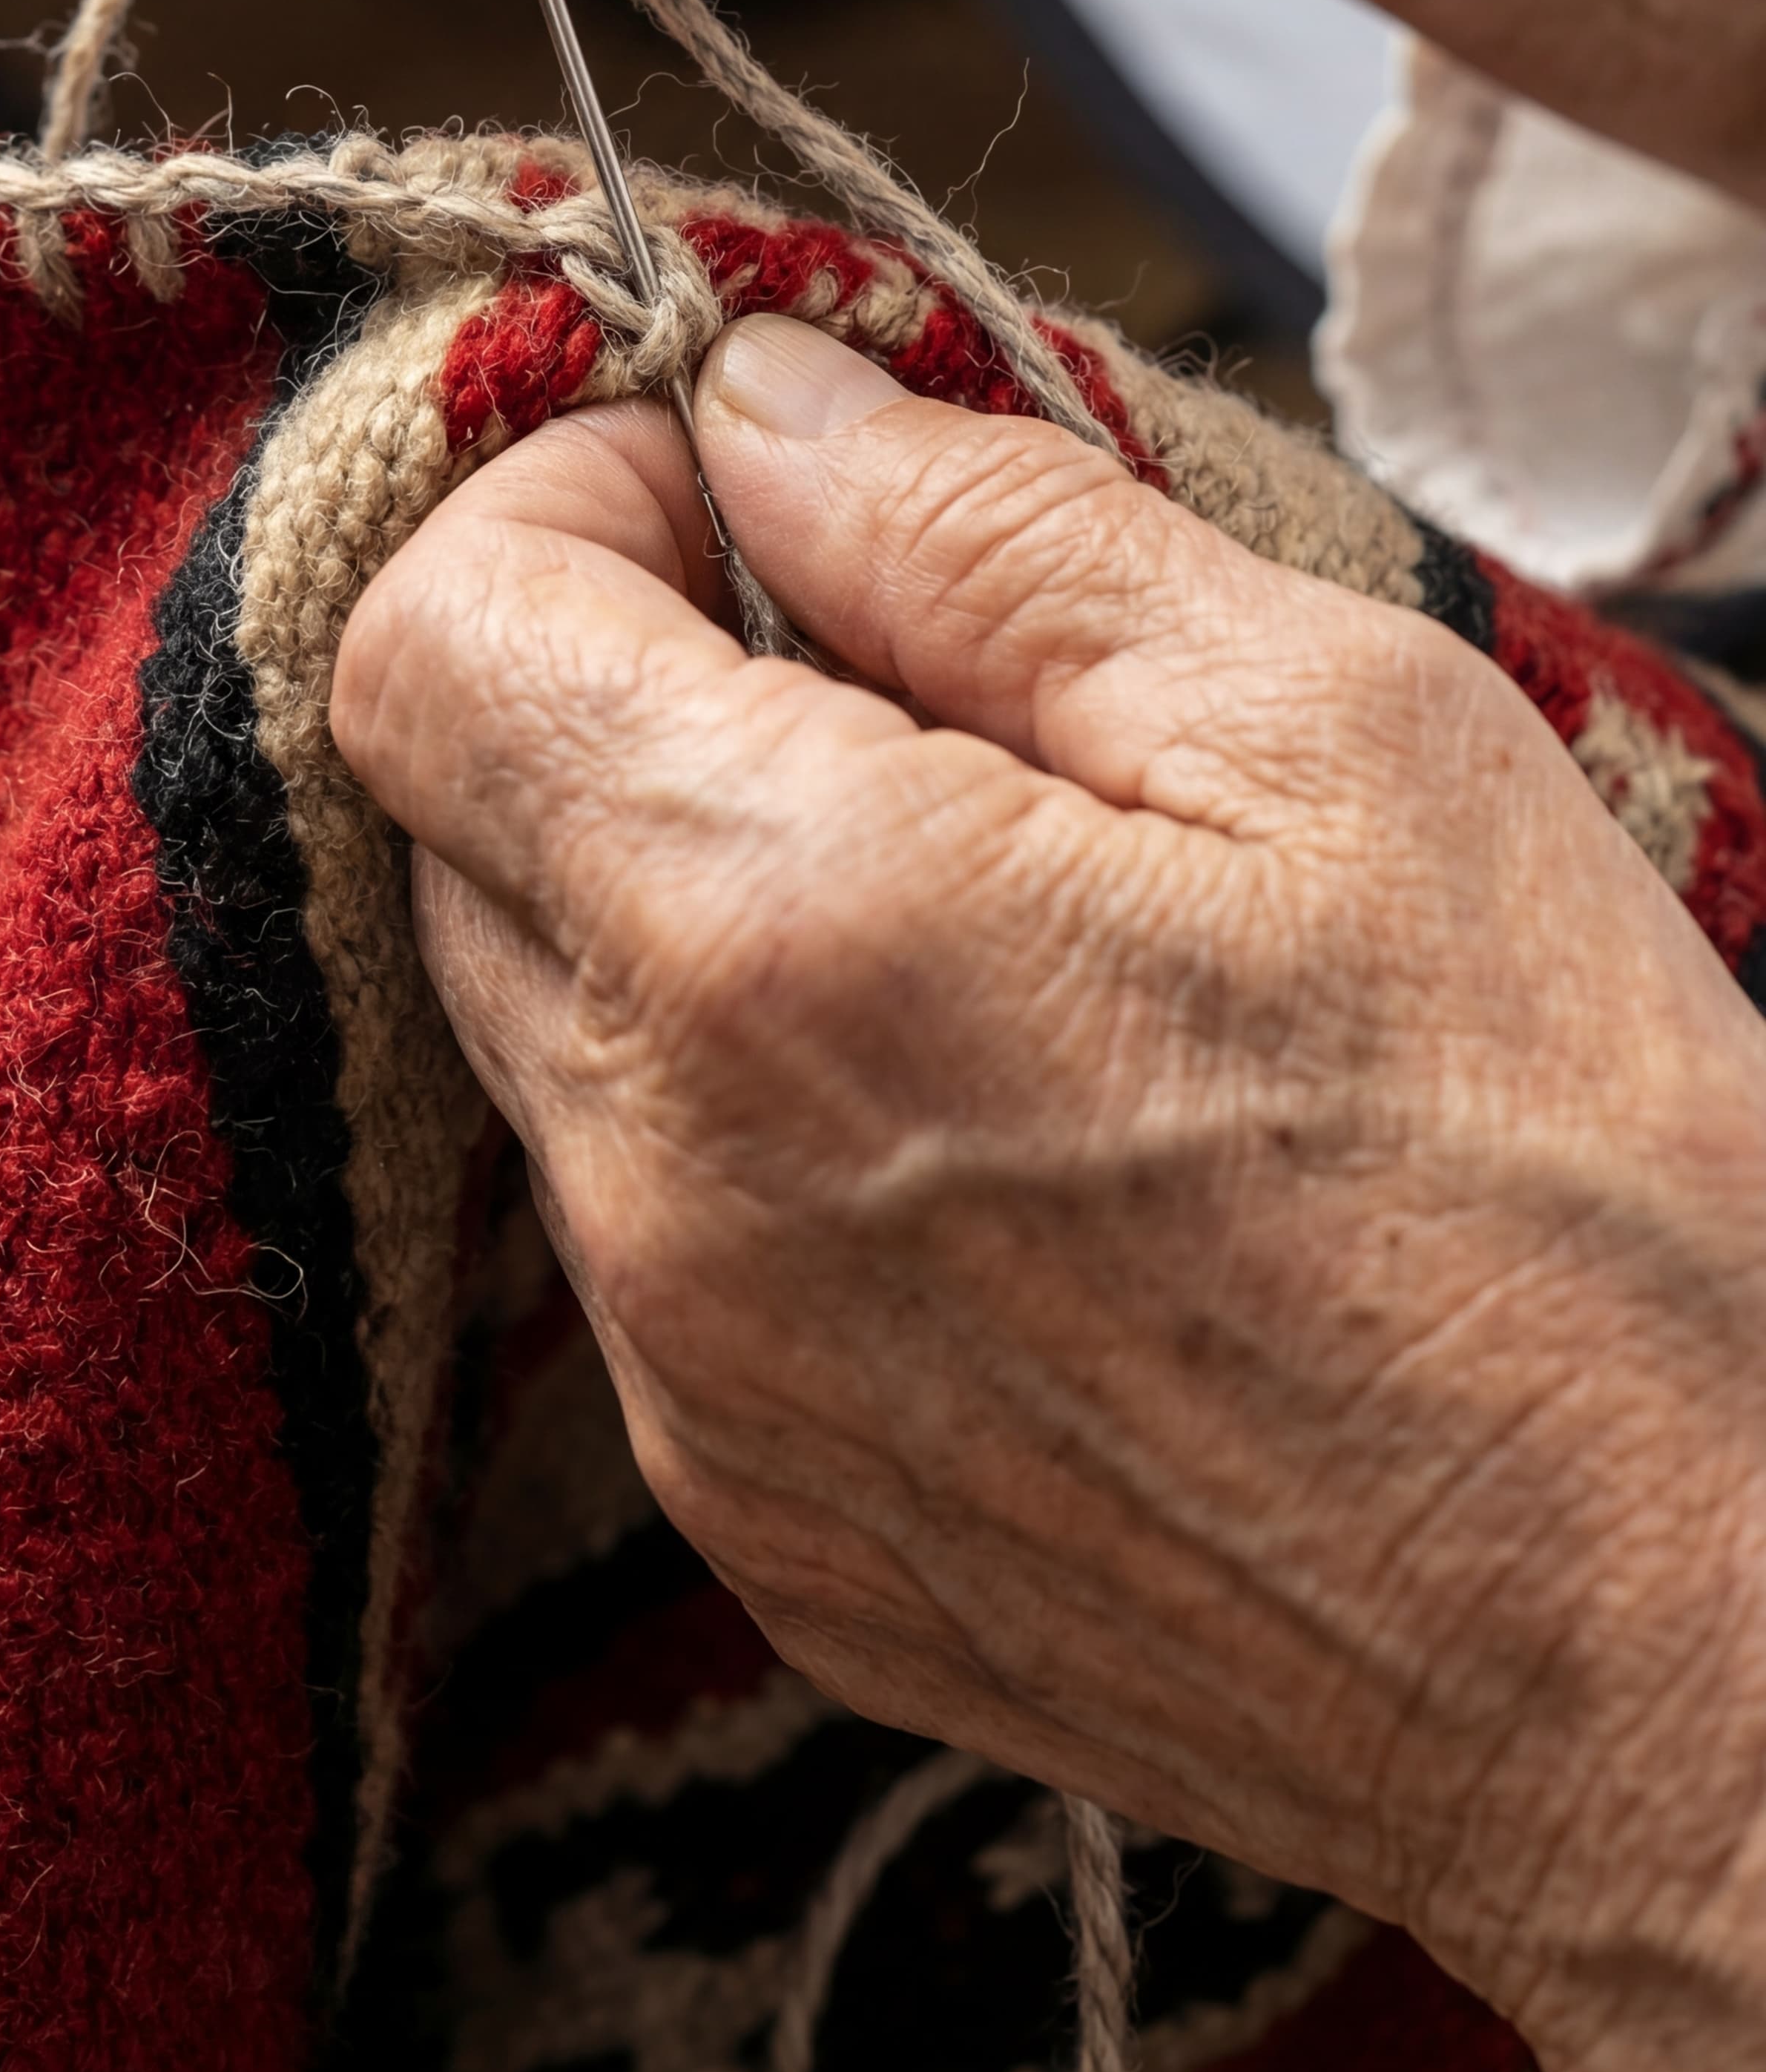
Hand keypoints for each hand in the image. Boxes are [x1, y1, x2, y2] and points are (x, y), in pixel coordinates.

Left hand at [329, 318, 1765, 2071]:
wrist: (1683, 1666)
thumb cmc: (1568, 1185)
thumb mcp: (1339, 735)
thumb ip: (994, 533)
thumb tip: (771, 404)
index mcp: (780, 932)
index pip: (430, 648)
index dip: (554, 512)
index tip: (732, 499)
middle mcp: (669, 1188)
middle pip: (467, 838)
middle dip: (625, 698)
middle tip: (905, 689)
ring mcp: (699, 1397)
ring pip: (559, 1047)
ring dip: (699, 925)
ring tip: (1004, 936)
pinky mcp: (768, 1540)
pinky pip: (657, 1260)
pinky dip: (762, 1144)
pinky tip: (1018, 1151)